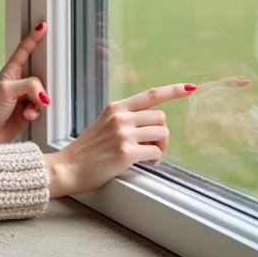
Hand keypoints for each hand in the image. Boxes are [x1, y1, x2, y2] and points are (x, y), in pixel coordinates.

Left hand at [0, 22, 48, 147]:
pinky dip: (36, 112)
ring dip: (38, 101)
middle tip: (44, 83)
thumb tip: (46, 95)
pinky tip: (27, 116)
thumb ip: (29, 86)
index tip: (43, 26)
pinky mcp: (27, 113)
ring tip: (28, 107)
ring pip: (42, 93)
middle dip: (44, 79)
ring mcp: (23, 99)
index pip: (24, 50)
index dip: (33, 38)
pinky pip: (40, 109)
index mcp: (10, 72)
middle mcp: (18, 84)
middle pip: (38, 74)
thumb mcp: (6, 91)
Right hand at [44, 82, 196, 197]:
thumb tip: (150, 124)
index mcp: (115, 108)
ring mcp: (123, 134)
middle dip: (162, 133)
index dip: (174, 90)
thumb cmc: (86, 152)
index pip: (151, 94)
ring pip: (162, 133)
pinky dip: (155, 159)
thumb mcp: (103, 125)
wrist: (66, 168)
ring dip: (161, 146)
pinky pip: (155, 152)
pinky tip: (146, 163)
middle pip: (161, 117)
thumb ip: (123, 119)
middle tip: (153, 146)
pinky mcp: (126, 152)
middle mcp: (120, 117)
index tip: (190, 88)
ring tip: (150, 155)